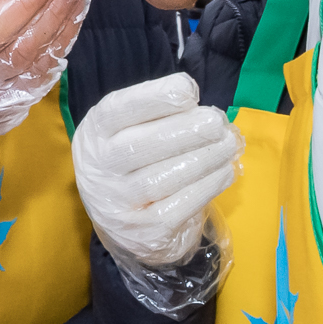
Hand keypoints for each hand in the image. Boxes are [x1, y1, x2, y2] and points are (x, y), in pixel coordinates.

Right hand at [72, 73, 242, 294]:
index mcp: (94, 133)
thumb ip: (156, 111)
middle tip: (216, 122)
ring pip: (159, 180)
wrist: (124, 220)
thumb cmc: (134, 161)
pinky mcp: (142, 233)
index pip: (117, 111)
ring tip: (228, 145)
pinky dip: (206, 188)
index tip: (188, 90)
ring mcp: (117, 204)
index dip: (153, 98)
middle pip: (138, 148)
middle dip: (184, 132)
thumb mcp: (130, 129)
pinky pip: (177, 208)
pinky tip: (225, 172)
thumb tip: (190, 95)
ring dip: (202, 160)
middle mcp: (97, 169)